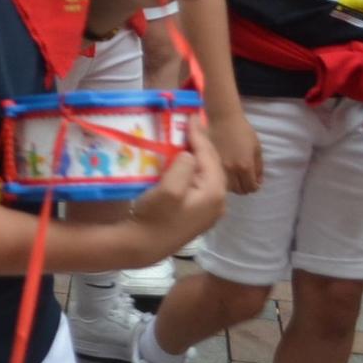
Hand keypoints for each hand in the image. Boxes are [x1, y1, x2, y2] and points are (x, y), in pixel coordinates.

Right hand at [128, 126, 225, 259]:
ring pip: (208, 174)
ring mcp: (210, 210)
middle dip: (201, 144)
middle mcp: (218, 201)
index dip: (199, 135)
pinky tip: (185, 163)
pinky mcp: (199, 214)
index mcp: (213, 192)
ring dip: (198, 157)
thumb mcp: (168, 189)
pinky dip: (195, 170)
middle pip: (212, 165)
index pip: (209, 156)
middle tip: (190, 124)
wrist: (144, 246)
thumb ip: (183, 166)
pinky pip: (202, 184)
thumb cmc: (155, 217)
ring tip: (187, 140)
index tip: (191, 116)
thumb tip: (189, 154)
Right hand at [209, 110, 263, 193]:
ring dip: (233, 185)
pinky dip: (222, 179)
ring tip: (234, 177)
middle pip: (239, 190)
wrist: (222, 119)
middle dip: (244, 188)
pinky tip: (224, 173)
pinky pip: (217, 178)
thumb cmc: (242, 130)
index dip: (255, 186)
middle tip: (245, 180)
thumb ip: (259, 167)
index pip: (251, 187)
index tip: (254, 182)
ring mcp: (218, 167)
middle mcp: (231, 170)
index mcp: (245, 166)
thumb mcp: (256, 148)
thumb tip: (258, 181)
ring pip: (227, 187)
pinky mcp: (208, 164)